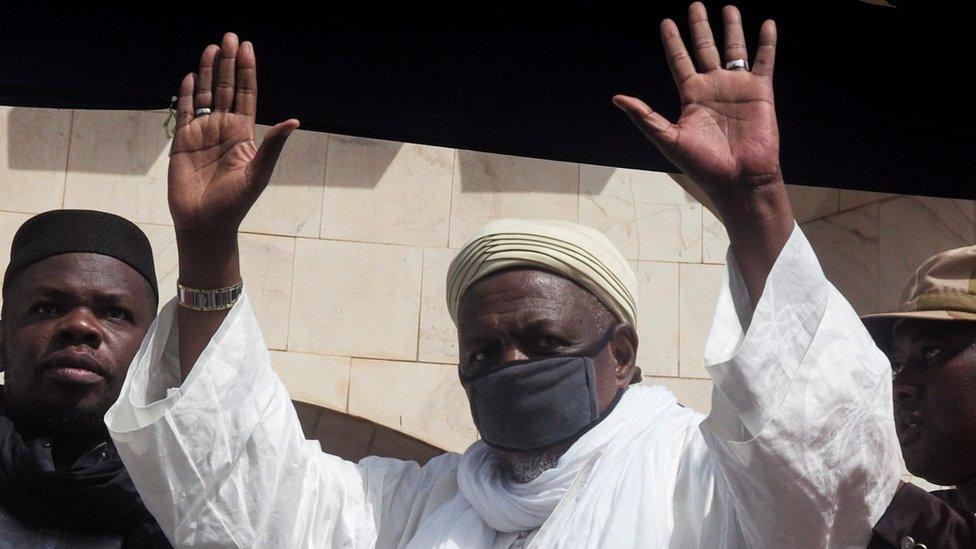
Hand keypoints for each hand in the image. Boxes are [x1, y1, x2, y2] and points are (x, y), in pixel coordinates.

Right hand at [168, 32, 298, 235]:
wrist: (204, 223)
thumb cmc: (235, 203)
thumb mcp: (258, 173)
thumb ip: (272, 146)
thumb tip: (294, 122)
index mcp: (243, 135)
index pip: (247, 96)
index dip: (247, 72)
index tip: (248, 48)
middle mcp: (224, 129)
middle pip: (227, 89)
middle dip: (229, 63)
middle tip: (230, 36)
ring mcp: (203, 133)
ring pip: (206, 95)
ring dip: (209, 71)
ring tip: (212, 47)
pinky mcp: (182, 141)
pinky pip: (185, 111)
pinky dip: (188, 93)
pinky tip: (192, 75)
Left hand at [613, 3, 779, 198]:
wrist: (739, 179)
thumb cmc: (703, 165)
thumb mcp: (669, 140)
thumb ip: (645, 117)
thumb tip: (617, 98)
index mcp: (691, 96)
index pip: (679, 60)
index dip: (673, 41)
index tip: (666, 22)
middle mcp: (713, 87)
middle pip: (705, 49)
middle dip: (700, 27)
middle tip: (695, 5)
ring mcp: (737, 88)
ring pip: (734, 49)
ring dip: (732, 29)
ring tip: (728, 8)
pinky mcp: (760, 92)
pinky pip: (764, 61)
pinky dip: (766, 43)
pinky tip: (767, 24)